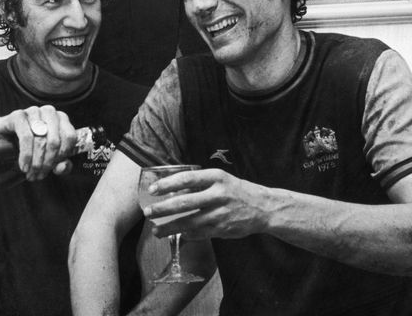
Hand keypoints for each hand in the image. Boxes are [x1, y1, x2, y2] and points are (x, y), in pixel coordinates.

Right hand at [0, 105, 76, 180]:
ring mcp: (34, 111)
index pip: (70, 137)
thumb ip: (60, 163)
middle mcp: (49, 112)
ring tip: (31, 173)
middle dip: (47, 163)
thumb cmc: (29, 145)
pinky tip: (24, 166)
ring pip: (41, 141)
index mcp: (61, 119)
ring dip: (36, 162)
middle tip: (39, 175)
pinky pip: (26, 137)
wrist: (2, 136)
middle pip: (55, 141)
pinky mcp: (19, 115)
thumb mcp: (47, 156)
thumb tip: (62, 167)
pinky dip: (26, 155)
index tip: (53, 168)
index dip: (62, 156)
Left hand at [143, 168, 269, 239]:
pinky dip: (186, 234)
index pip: (187, 179)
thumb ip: (200, 185)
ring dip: (170, 227)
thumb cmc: (236, 191)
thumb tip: (172, 190)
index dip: (167, 184)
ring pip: (189, 222)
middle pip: (185, 202)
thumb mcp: (221, 180)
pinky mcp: (223, 228)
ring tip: (156, 230)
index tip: (153, 190)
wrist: (263, 208)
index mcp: (216, 177)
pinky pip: (199, 233)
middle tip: (148, 212)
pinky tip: (178, 235)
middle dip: (163, 208)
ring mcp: (221, 213)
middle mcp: (218, 194)